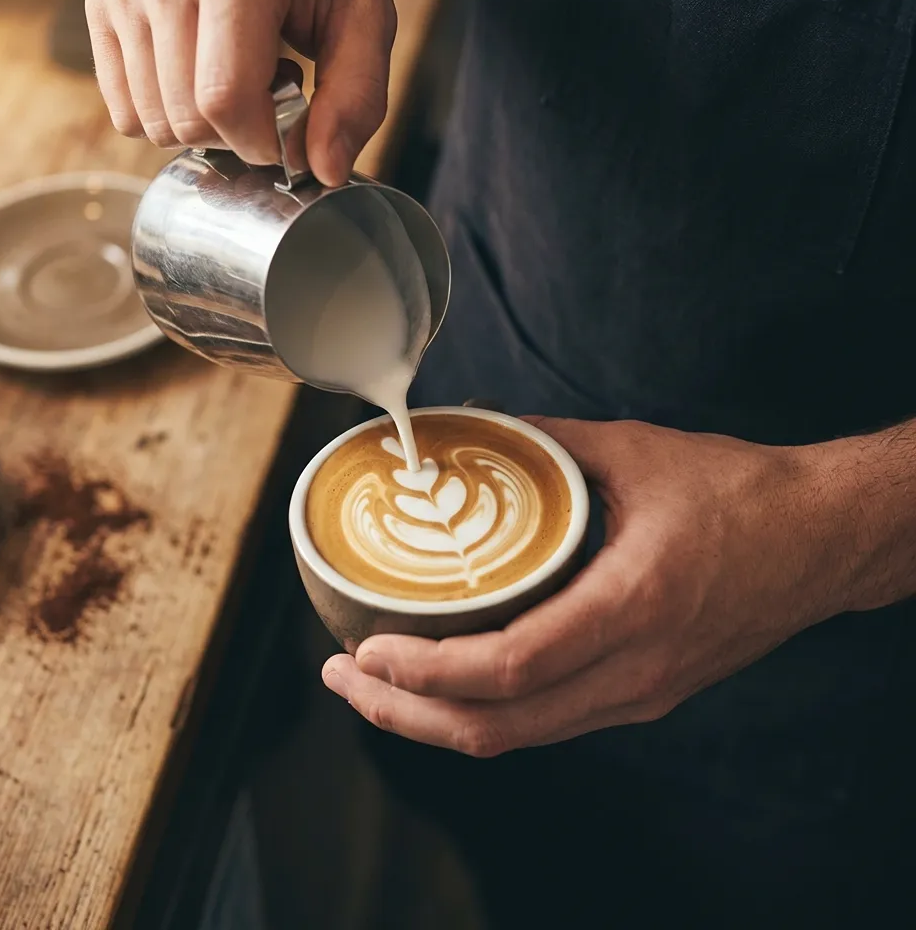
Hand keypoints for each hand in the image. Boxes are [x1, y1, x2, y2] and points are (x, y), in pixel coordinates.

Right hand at [85, 0, 395, 184]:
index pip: (224, 99)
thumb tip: (324, 171)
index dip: (262, 141)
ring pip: (152, 122)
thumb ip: (356, 96)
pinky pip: (124, 109)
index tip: (293, 126)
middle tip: (271, 86)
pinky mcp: (104, 0)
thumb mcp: (365, 11)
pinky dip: (165, 113)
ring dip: (203, 125)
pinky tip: (199, 72)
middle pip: (186, 120)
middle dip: (238, 134)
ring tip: (238, 70)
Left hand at [322, 418, 863, 755]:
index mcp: (634, 605)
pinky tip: (447, 684)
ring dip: (439, 721)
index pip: (509, 668)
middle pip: (500, 728)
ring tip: (377, 687)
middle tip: (345, 678)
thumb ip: (549, 443)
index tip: (368, 650)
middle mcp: (636, 669)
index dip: (426, 672)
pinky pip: (549, 722)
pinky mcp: (645, 694)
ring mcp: (642, 693)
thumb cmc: (741, 494)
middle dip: (407, 714)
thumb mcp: (637, 453)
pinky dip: (486, 713)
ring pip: (521, 737)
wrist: (822, 540)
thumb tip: (476, 430)